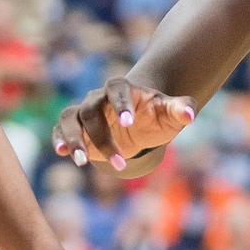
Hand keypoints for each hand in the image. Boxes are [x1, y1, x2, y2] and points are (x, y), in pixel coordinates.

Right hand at [54, 74, 195, 169]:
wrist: (139, 122)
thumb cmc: (155, 116)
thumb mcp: (169, 114)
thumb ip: (180, 109)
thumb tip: (190, 113)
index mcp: (122, 89)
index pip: (117, 87)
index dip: (121, 102)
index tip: (129, 123)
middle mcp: (99, 98)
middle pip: (91, 109)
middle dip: (102, 136)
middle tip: (119, 162)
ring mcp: (84, 112)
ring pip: (70, 118)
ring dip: (74, 139)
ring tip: (82, 162)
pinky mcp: (76, 127)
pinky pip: (61, 128)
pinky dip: (59, 139)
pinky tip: (62, 154)